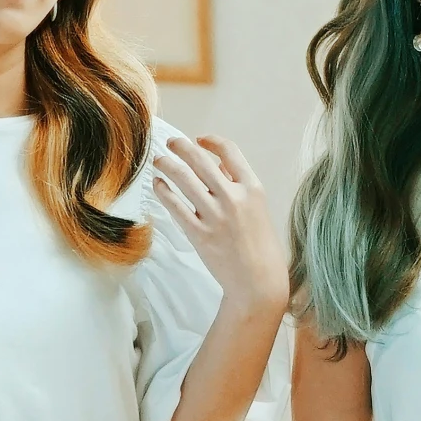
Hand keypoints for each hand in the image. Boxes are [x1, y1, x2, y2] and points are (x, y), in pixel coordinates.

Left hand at [152, 136, 287, 310]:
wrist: (257, 281)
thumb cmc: (261, 246)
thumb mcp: (258, 209)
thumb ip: (238, 186)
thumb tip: (216, 165)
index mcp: (253, 189)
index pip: (230, 152)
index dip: (211, 141)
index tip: (200, 139)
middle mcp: (233, 198)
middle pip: (201, 160)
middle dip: (182, 146)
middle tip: (171, 142)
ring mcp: (214, 215)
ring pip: (183, 179)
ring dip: (168, 164)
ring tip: (159, 160)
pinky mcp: (198, 233)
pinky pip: (175, 205)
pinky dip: (164, 191)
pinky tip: (158, 184)